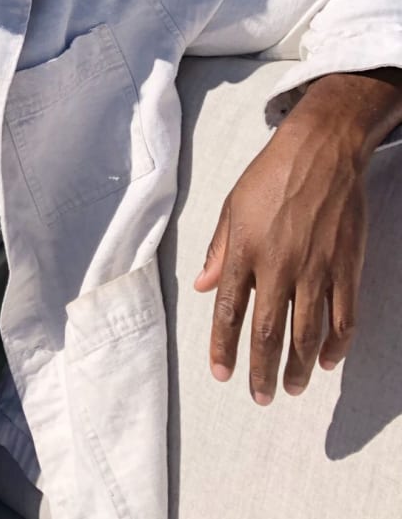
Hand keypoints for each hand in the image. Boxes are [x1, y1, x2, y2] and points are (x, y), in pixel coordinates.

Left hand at [193, 69, 401, 404]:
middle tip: (260, 397)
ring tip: (292, 388)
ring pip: (308, 333)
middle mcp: (278, 265)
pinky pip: (343, 317)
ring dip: (299, 367)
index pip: (229, 310)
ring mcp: (315, 268)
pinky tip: (329, 361)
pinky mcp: (346, 267)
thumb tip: (202, 286)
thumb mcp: (232, 206)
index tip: (222, 373)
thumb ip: (219, 250)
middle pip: (268, 332)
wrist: (321, 151)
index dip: (224, 346)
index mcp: (245, 250)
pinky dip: (337, 345)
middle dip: (261, 370)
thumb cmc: (270, 174)